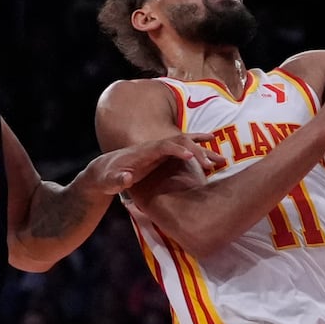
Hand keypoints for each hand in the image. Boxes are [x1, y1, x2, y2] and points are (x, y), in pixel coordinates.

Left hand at [86, 134, 225, 193]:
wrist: (104, 169)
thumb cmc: (107, 177)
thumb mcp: (108, 181)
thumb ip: (117, 180)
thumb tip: (126, 178)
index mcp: (143, 152)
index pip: (163, 146)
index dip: (178, 149)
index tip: (192, 156)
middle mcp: (154, 146)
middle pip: (179, 142)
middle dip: (196, 150)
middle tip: (211, 164)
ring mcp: (159, 148)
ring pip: (185, 142)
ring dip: (202, 148)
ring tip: (220, 158)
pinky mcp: (162, 153)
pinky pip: (184, 147)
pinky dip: (199, 147)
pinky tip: (212, 149)